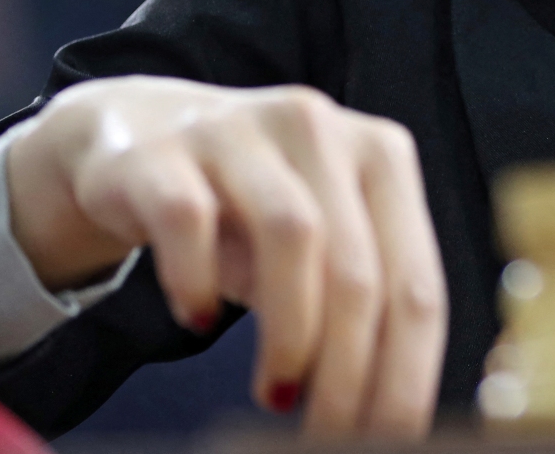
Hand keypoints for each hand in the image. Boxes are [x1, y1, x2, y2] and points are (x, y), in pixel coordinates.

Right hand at [5, 77, 446, 437]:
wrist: (137, 134)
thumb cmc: (245, 207)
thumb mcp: (318, 241)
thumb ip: (359, 298)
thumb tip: (387, 405)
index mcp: (382, 155)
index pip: (416, 279)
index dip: (408, 369)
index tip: (391, 433)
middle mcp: (321, 130)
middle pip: (359, 267)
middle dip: (350, 370)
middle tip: (328, 432)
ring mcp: (241, 132)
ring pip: (291, 235)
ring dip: (290, 332)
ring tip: (276, 391)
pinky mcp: (163, 152)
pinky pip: (189, 219)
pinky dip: (198, 281)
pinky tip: (201, 319)